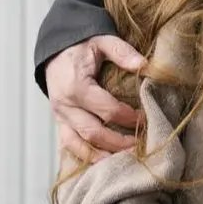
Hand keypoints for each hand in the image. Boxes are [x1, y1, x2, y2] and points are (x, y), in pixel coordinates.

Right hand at [46, 35, 146, 161]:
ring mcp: (60, 116)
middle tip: (141, 146)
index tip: (147, 119)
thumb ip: (122, 52)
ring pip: (79, 144)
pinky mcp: (59, 122)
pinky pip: (69, 144)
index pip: (107, 110)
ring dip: (101, 156)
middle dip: (119, 142)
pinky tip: (102, 163)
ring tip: (123, 161)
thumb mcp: (102, 41)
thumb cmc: (81, 46)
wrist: (55, 49)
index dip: (129, 118)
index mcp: (76, 87)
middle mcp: (65, 106)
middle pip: (94, 132)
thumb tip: (145, 65)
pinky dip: (85, 156)